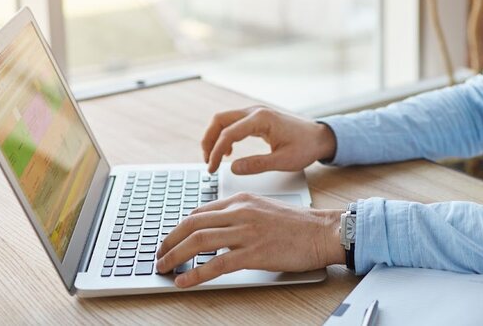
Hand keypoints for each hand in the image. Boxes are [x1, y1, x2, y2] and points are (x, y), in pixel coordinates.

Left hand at [155, 192, 345, 287]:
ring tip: (164, 268)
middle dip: (169, 241)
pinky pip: (217, 264)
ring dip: (176, 256)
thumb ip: (239, 214)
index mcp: (241, 200)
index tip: (169, 241)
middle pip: (192, 224)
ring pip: (199, 241)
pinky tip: (184, 282)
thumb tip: (216, 229)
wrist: (322, 232)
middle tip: (159, 255)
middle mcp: (241, 212)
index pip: (199, 212)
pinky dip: (196, 274)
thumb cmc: (297, 224)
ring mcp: (247, 232)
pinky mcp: (254, 253)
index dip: (179, 228)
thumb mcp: (263, 209)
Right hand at [201, 106, 336, 174]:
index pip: (228, 133)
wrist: (320, 137)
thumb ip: (257, 165)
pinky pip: (233, 123)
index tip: (211, 169)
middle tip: (207, 162)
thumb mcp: (283, 161)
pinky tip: (228, 152)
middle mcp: (256, 112)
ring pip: (224, 120)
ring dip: (215, 137)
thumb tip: (232, 168)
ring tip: (214, 159)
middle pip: (220, 120)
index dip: (215, 152)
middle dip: (209, 140)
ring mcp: (256, 113)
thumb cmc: (306, 147)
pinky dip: (225, 136)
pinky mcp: (257, 118)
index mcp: (261, 119)